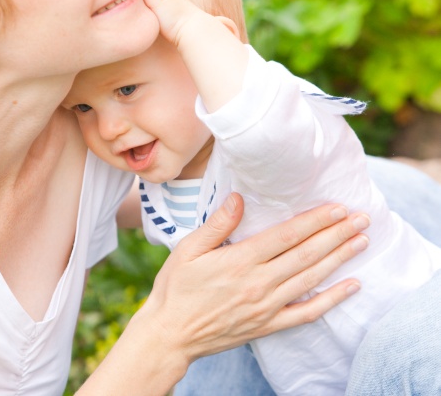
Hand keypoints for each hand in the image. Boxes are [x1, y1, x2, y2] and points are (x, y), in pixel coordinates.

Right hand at [144, 194, 368, 363]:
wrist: (170, 333)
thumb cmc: (175, 287)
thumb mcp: (188, 249)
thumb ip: (217, 224)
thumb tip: (239, 199)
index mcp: (239, 260)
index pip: (286, 236)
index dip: (314, 221)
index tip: (336, 208)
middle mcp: (258, 283)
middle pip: (306, 255)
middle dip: (336, 235)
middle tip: (361, 219)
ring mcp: (266, 306)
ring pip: (311, 280)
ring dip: (339, 260)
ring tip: (360, 242)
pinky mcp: (268, 325)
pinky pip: (307, 313)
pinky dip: (332, 300)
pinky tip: (351, 286)